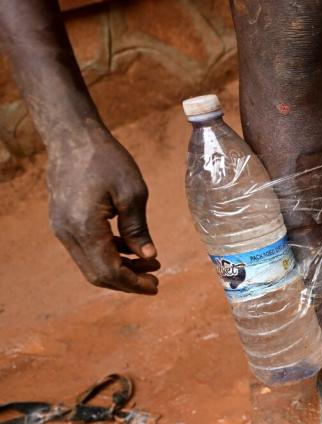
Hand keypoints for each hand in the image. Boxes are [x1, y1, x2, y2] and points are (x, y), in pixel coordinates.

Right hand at [46, 128, 158, 293]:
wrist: (72, 136)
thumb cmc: (106, 160)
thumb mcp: (132, 193)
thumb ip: (138, 229)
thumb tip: (148, 257)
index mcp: (85, 228)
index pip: (109, 271)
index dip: (133, 283)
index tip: (156, 287)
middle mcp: (68, 233)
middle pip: (97, 273)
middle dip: (128, 281)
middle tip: (155, 280)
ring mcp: (62, 228)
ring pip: (91, 263)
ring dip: (120, 268)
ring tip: (151, 263)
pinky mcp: (64, 221)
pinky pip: (87, 248)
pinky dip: (109, 254)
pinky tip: (132, 249)